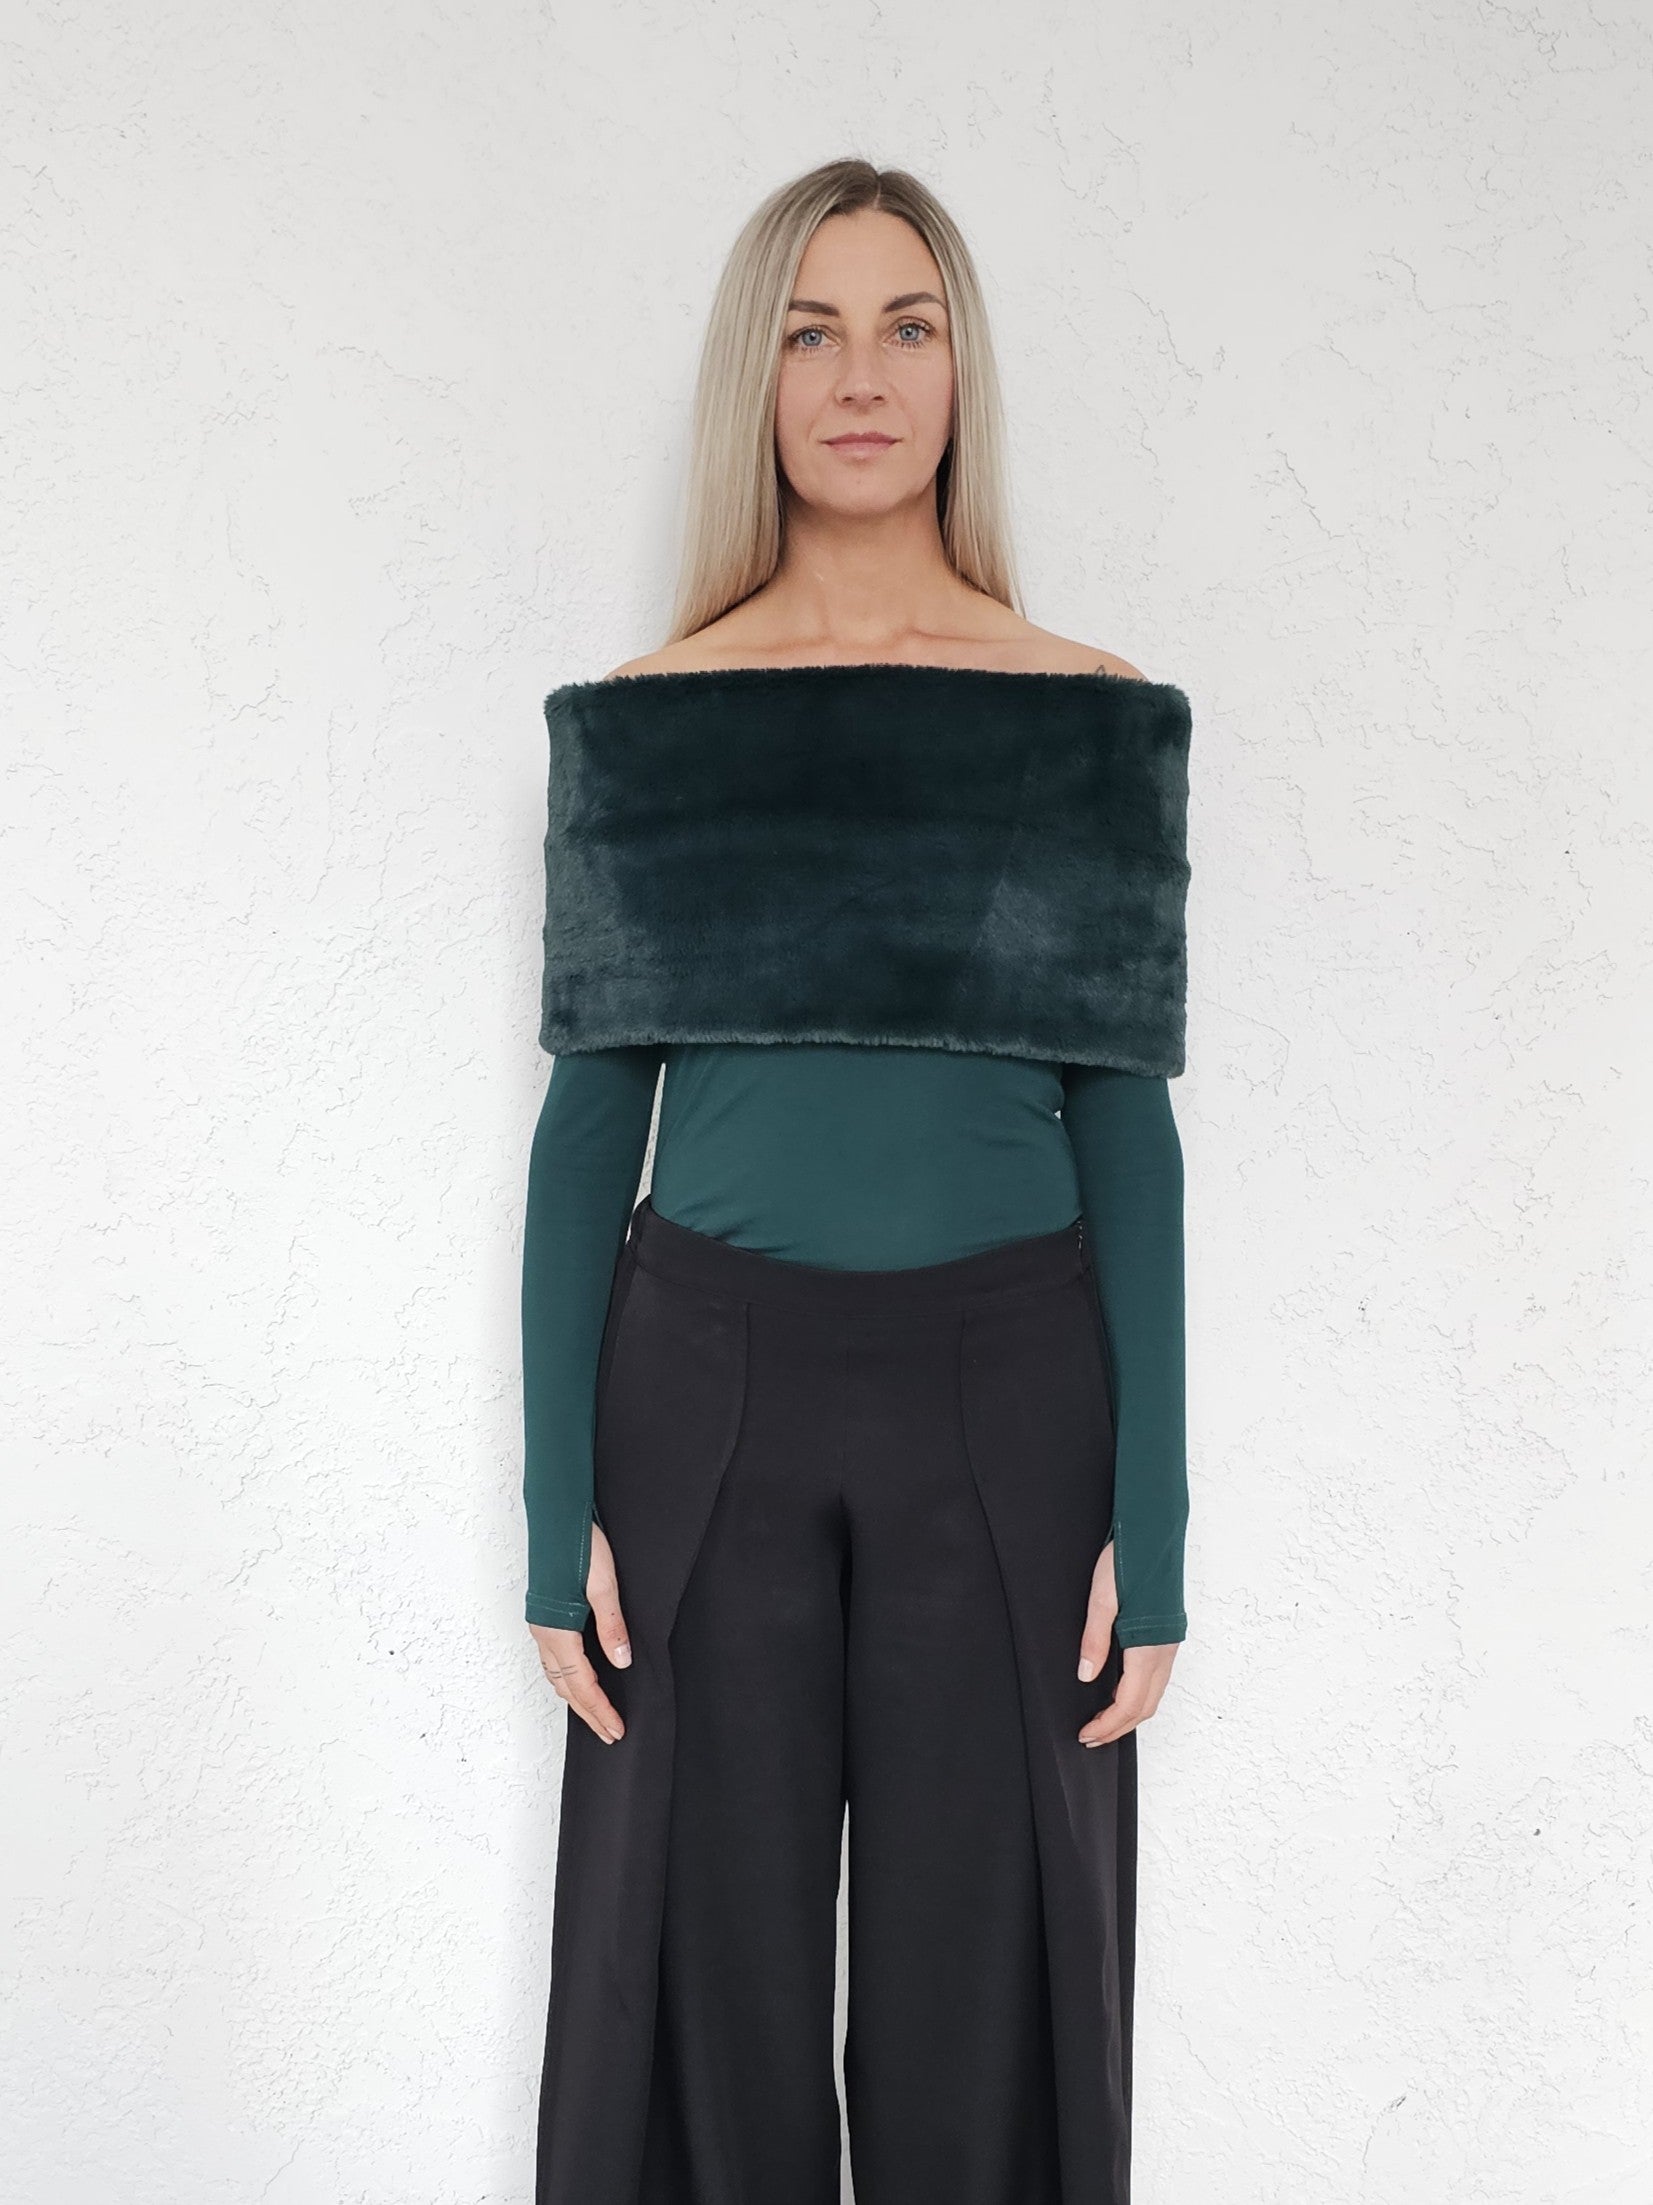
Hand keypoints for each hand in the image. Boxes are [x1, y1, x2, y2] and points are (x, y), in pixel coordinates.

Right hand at [529, 1521, 632, 1743]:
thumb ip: (612, 1626)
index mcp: (558, 1631)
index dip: (600, 1710)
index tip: (616, 1730)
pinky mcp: (545, 1616)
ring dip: (577, 1698)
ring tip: (597, 1714)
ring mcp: (541, 1626)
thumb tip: (622, 1662)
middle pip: (567, 1688)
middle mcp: (544, 1634)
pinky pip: (554, 1661)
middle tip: (610, 1733)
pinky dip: (568, 1679)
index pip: (582, 1684)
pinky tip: (580, 1680)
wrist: (557, 1515)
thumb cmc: (579, 1544)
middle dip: (588, 1713)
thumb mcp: (604, 1584)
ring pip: (557, 1676)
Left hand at [1075, 1538, 1178, 1746]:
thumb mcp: (1102, 1598)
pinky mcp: (1168, 1634)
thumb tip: (1086, 1677)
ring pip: (1154, 1694)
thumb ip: (1094, 1640)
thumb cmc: (1128, 1560)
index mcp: (1148, 1647)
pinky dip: (1140, 1695)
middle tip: (1090, 1737)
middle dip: (1118, 1727)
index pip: (1130, 1704)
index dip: (1108, 1725)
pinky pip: (1156, 1679)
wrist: (1156, 1533)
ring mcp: (1169, 1644)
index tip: (1086, 1735)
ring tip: (1103, 1722)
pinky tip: (1120, 1691)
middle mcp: (1164, 1651)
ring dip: (1131, 1714)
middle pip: (1145, 1707)